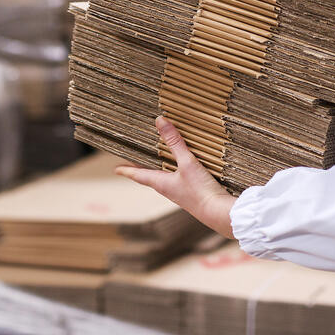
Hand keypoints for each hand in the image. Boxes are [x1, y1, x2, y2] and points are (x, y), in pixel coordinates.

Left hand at [115, 115, 236, 238]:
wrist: (217, 212)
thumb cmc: (199, 190)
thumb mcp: (187, 162)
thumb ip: (175, 142)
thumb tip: (160, 121)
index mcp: (161, 183)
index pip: (139, 175)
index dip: (127, 170)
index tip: (116, 169)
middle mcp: (168, 189)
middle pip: (150, 177)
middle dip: (142, 168)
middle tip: (134, 162)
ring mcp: (180, 192)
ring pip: (164, 178)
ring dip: (158, 169)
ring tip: (156, 162)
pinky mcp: (192, 192)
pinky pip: (178, 179)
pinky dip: (174, 171)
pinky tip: (182, 167)